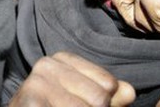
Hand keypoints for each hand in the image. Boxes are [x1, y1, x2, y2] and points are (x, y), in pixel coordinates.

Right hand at [10, 52, 134, 106]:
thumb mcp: (85, 101)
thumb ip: (109, 97)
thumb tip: (129, 91)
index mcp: (63, 58)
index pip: (110, 84)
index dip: (105, 104)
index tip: (81, 104)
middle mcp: (47, 64)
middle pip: (100, 99)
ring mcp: (36, 83)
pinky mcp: (30, 102)